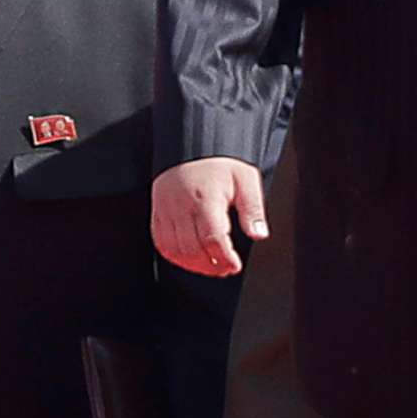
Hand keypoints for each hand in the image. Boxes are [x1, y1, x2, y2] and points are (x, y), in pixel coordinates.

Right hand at [151, 159, 267, 275]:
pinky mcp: (157, 214)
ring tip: (210, 266)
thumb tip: (259, 233)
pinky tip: (190, 259)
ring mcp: (166, 211)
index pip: (213, 238)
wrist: (191, 148)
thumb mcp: (245, 179)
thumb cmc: (218, 165)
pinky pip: (161, 243)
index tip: (235, 265)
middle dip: (211, 266)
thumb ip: (253, 208)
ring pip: (174, 250)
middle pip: (192, 249)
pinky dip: (175, 256)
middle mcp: (182, 206)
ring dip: (193, 265)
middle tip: (225, 269)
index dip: (224, 258)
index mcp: (205, 198)